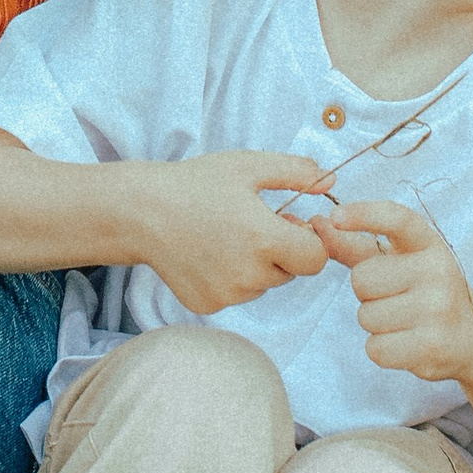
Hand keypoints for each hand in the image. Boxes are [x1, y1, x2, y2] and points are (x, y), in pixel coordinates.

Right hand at [128, 154, 331, 313]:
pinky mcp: (208, 306)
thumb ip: (296, 173)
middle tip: (252, 224)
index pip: (316, 259)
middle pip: (290, 272)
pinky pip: (236, 295)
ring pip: (263, 285)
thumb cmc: (195, 184)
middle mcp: (249, 275)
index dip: (310, 240)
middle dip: (281, 251)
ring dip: (257, 266)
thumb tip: (331, 182)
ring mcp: (227, 295)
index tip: (292, 222)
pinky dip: (231, 278)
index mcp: (265, 239)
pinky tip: (208, 254)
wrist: (141, 211)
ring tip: (226, 236)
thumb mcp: (248, 166)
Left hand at [310, 197, 472, 382]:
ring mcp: (439, 308)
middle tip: (394, 299)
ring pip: (366, 317)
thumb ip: (355, 245)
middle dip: (366, 295)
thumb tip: (316, 224)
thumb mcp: (397, 262)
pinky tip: (406, 344)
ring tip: (404, 322)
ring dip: (375, 325)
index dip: (364, 214)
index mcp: (429, 244)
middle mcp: (439, 270)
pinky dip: (381, 350)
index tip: (335, 217)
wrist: (470, 339)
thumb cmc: (423, 293)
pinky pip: (376, 349)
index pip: (397, 219)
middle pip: (362, 280)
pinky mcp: (433, 345)